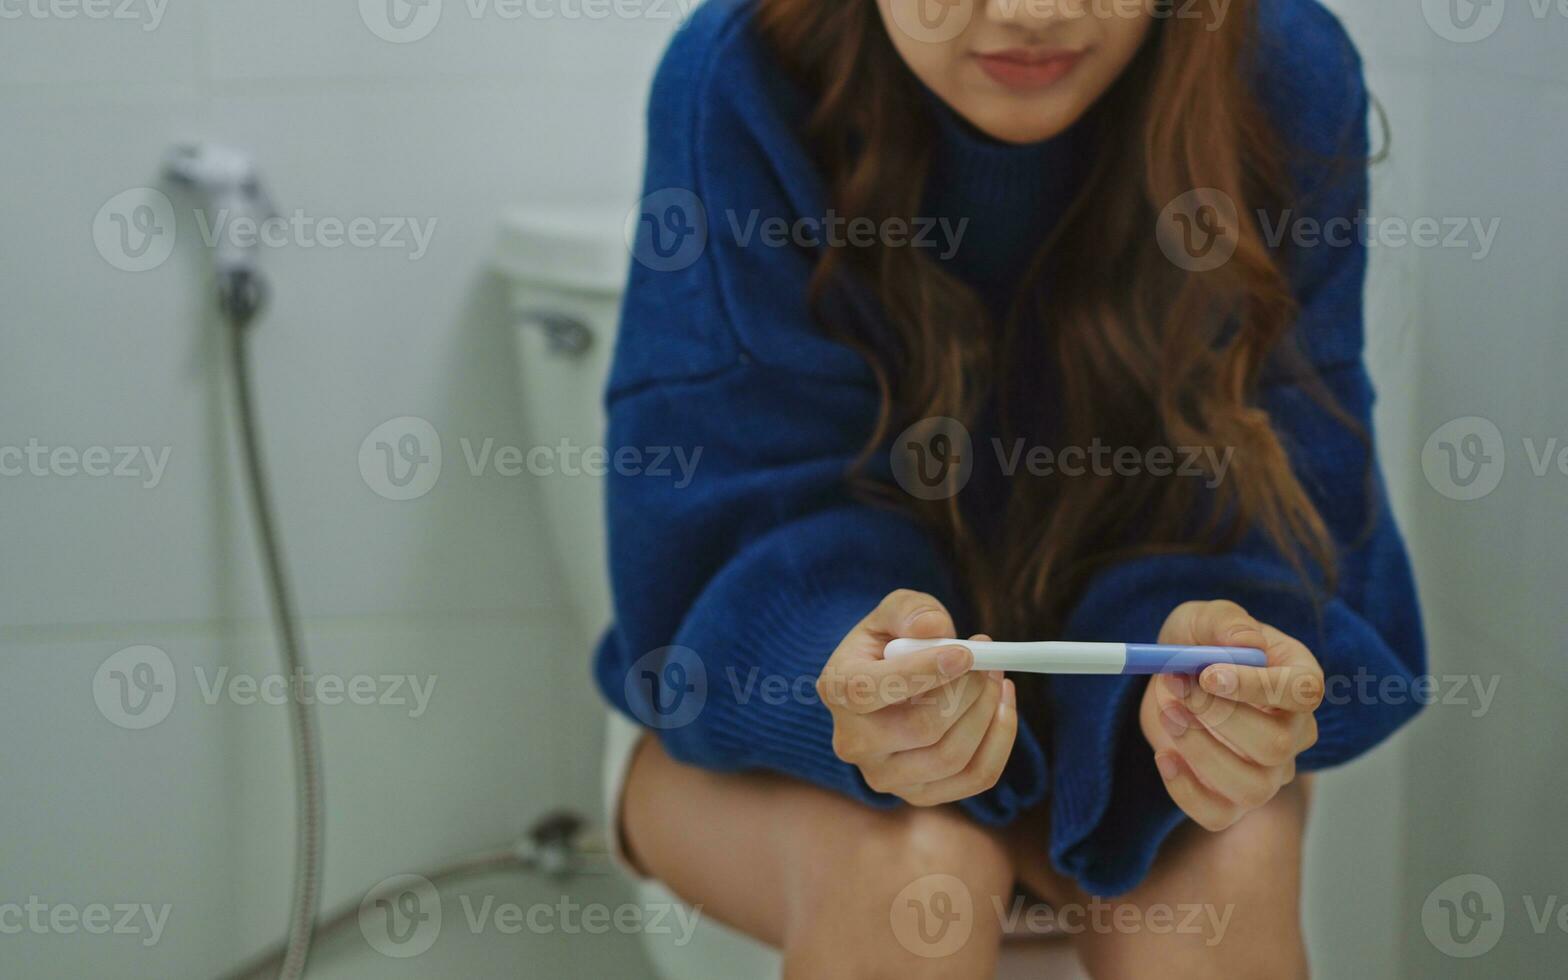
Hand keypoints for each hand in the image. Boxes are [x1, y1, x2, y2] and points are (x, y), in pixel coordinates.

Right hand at [817, 590, 1017, 806]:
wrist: (886, 686)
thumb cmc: (890, 645)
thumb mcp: (892, 614)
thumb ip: (909, 611)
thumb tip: (933, 629)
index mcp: (837, 689)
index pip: (871, 690)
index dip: (922, 672)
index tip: (965, 653)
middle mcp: (853, 742)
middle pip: (922, 727)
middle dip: (968, 691)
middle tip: (990, 662)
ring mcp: (884, 775)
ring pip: (951, 756)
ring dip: (986, 713)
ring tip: (995, 679)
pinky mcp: (918, 794)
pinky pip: (974, 778)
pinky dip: (999, 740)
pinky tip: (1001, 708)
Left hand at [1141, 600, 1323, 830]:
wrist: (1173, 679)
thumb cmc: (1199, 645)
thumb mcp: (1203, 619)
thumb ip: (1225, 622)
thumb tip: (1244, 642)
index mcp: (1298, 680)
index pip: (1303, 693)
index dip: (1258, 688)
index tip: (1208, 674)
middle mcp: (1294, 732)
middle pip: (1276, 745)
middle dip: (1217, 716)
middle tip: (1175, 684)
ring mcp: (1268, 772)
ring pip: (1251, 786)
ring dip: (1199, 750)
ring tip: (1167, 711)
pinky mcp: (1231, 800)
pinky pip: (1217, 815)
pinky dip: (1184, 790)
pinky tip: (1163, 755)